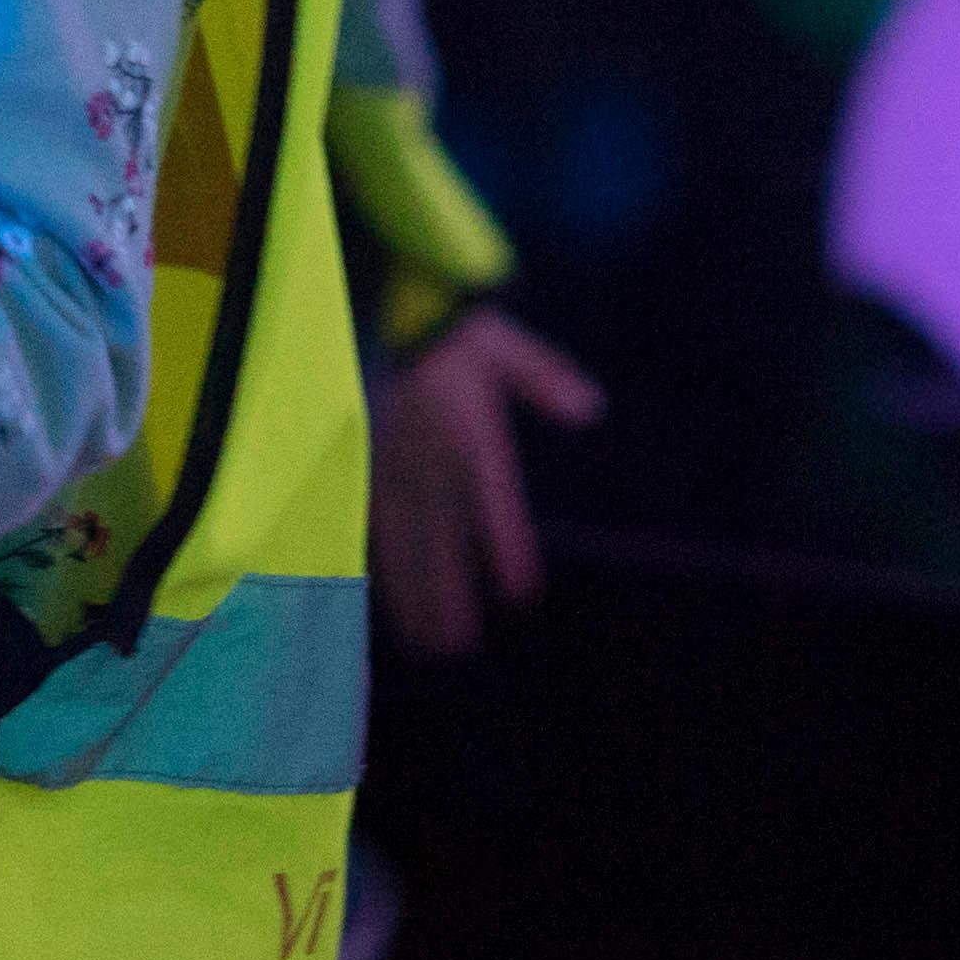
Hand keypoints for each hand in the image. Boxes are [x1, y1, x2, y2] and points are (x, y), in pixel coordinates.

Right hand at [366, 307, 605, 655]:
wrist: (387, 312)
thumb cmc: (455, 335)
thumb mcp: (503, 345)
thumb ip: (544, 378)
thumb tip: (591, 407)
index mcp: (467, 433)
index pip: (492, 500)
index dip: (506, 546)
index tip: (521, 592)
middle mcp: (428, 459)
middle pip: (442, 537)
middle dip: (449, 592)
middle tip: (460, 646)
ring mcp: (393, 468)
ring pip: (404, 542)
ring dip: (414, 594)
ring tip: (427, 643)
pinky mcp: (367, 470)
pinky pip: (373, 526)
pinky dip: (381, 567)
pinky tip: (385, 603)